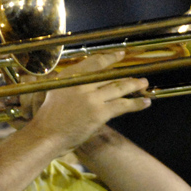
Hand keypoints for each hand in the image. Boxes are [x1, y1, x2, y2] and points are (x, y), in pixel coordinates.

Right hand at [14, 51, 149, 152]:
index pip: (93, 63)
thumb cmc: (47, 118)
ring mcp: (91, 98)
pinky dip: (136, 104)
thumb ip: (67, 86)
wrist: (45, 136)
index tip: (120, 55)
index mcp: (68, 77)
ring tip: (144, 84)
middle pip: (108, 75)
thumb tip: (80, 83)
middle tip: (137, 73)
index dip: (109, 58)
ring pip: (119, 88)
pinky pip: (122, 105)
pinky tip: (145, 102)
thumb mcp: (52, 94)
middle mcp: (81, 83)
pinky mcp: (99, 113)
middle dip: (125, 73)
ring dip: (134, 85)